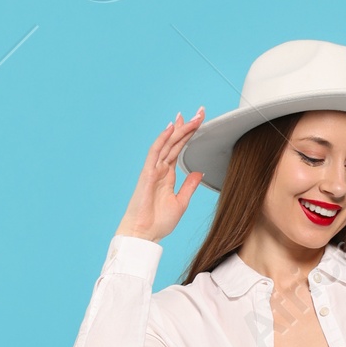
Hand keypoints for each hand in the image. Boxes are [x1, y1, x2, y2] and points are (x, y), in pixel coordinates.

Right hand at [115, 109, 205, 242]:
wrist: (144, 234)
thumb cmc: (158, 222)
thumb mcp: (181, 203)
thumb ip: (189, 186)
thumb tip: (200, 172)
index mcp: (167, 175)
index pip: (179, 149)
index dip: (188, 135)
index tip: (198, 122)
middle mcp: (160, 169)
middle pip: (175, 143)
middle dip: (187, 127)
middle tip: (200, 112)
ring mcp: (153, 170)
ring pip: (167, 144)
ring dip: (179, 129)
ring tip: (191, 116)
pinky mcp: (147, 174)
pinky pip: (155, 153)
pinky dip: (163, 139)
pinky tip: (171, 128)